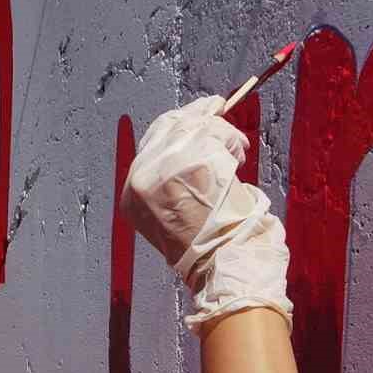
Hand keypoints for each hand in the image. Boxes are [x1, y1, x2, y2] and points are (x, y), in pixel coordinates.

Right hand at [120, 95, 292, 332]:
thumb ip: (171, 177)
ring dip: (220, 131)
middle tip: (217, 108)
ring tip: (236, 149)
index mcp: (133, 192)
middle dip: (197, 116)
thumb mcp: (172, 212)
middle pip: (168, 127)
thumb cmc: (206, 243)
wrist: (219, 264)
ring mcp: (164, 168)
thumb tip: (192, 135)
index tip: (199, 112)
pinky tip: (239, 154)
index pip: (150, 142)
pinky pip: (212, 133)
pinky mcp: (192, 163)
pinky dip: (230, 138)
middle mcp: (140, 178)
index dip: (176, 123)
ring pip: (193, 126)